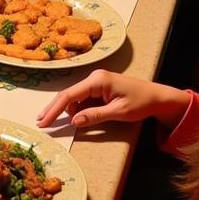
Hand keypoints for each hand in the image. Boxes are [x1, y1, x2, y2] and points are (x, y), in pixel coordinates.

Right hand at [37, 69, 189, 130]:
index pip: (69, 95)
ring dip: (65, 110)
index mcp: (97, 80)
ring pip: (74, 97)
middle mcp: (94, 77)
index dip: (55, 109)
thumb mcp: (118, 112)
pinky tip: (72, 117)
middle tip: (40, 121)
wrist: (158, 97)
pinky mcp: (99, 87)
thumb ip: (95, 116)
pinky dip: (76, 108)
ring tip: (53, 121)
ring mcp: (96, 82)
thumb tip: (73, 121)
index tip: (44, 121)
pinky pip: (82, 98)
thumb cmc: (141, 103)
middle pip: (68, 94)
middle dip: (54, 108)